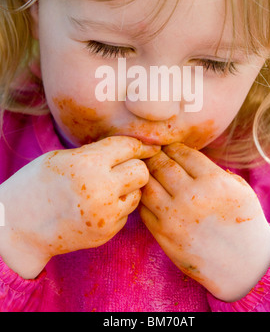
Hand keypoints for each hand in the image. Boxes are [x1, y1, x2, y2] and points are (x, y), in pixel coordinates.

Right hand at [0, 136, 159, 278]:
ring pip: (138, 194)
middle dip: (136, 166)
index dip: (138, 144)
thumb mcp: (62, 157)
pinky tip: (98, 206)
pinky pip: (126, 214)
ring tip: (108, 187)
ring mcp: (105, 215)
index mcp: (88, 164)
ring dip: (128, 188)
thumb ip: (96, 152)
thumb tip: (129, 148)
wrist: (18, 227)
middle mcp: (101, 190)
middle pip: (142, 172)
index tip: (143, 146)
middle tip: (123, 167)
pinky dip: (117, 208)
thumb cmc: (36, 184)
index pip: (130, 146)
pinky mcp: (105, 233)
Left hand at [139, 143, 269, 301]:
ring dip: (147, 175)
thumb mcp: (241, 189)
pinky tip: (149, 194)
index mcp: (214, 182)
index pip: (182, 153)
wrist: (245, 267)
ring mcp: (174, 217)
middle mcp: (192, 197)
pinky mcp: (163, 235)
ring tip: (149, 173)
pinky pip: (144, 208)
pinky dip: (144, 198)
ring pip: (148, 184)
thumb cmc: (245, 224)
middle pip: (162, 164)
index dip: (173, 147)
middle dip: (156, 156)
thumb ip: (215, 170)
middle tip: (154, 154)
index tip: (170, 147)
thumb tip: (188, 157)